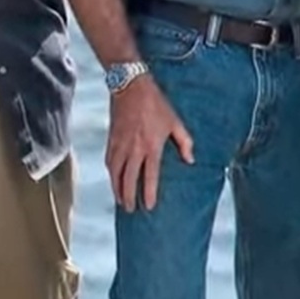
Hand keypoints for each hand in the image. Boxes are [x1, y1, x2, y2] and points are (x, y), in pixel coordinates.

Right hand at [106, 74, 194, 212]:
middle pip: (129, 179)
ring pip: (115, 173)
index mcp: (151, 146)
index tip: (149, 205)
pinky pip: (109, 163)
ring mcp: (119, 145)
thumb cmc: (157, 105)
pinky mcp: (110, 140)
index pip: (149, 176)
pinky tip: (114, 180)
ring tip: (121, 200)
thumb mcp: (176, 122)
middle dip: (129, 196)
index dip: (149, 192)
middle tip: (131, 209)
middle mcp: (133, 149)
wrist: (131, 88)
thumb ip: (184, 142)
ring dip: (117, 189)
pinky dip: (111, 174)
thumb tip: (190, 160)